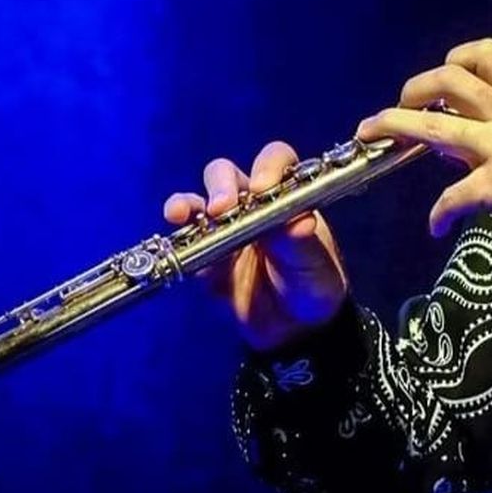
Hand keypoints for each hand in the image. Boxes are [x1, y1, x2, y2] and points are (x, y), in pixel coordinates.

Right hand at [163, 141, 349, 351]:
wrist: (294, 330)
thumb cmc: (313, 286)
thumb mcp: (315, 265)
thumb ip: (302, 243)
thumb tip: (300, 222)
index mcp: (287, 196)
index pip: (275, 161)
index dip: (267, 167)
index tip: (263, 187)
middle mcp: (253, 205)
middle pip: (226, 174)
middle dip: (221, 185)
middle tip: (223, 207)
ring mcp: (225, 229)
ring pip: (200, 201)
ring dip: (189, 202)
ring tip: (183, 213)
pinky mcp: (205, 256)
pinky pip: (185, 239)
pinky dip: (179, 232)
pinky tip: (177, 229)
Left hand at [358, 38, 491, 257]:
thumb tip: (461, 138)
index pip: (489, 55)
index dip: (455, 57)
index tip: (439, 75)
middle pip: (451, 81)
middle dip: (413, 88)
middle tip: (398, 104)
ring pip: (436, 127)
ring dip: (395, 126)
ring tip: (372, 133)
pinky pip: (453, 196)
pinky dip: (438, 213)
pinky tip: (436, 225)